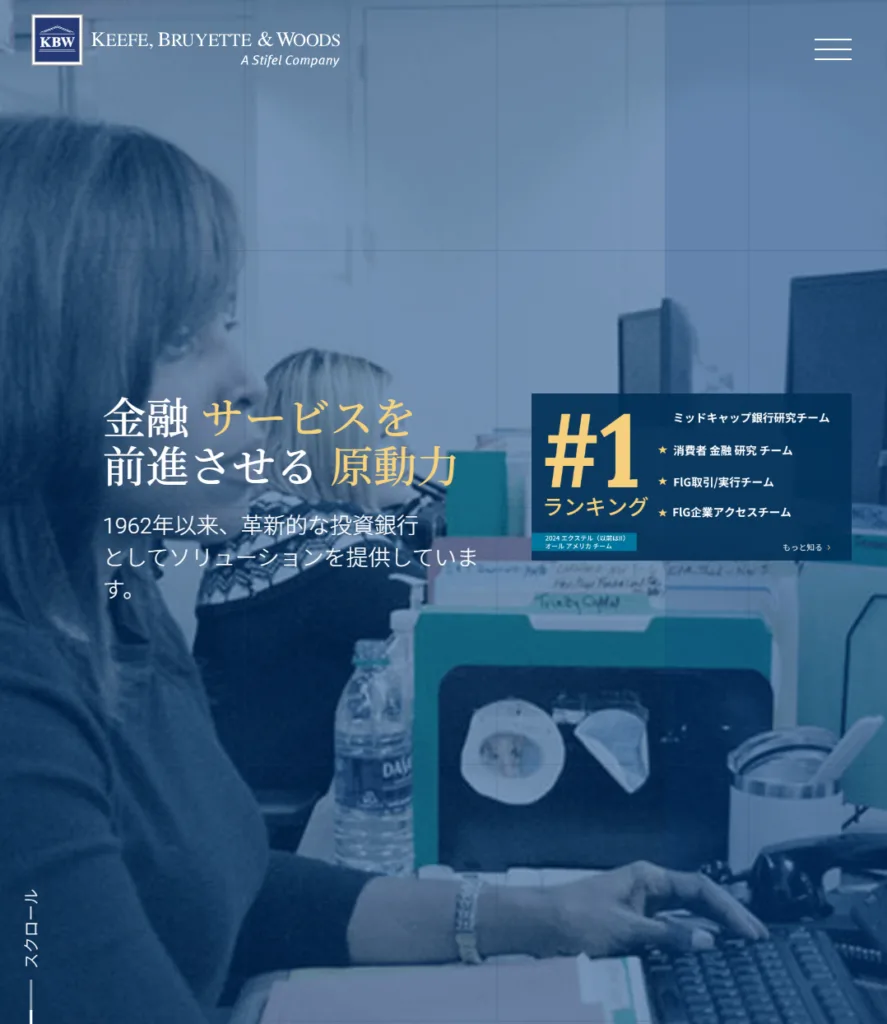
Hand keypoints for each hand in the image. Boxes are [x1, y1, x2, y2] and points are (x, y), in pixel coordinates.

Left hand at [535, 861, 767, 957]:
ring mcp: (641, 907)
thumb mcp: (625, 930)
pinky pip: (669, 931)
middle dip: (728, 917)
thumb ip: (667, 935)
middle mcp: (647, 888)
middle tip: (758, 939)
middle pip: (698, 899)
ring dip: (712, 929)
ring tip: (742, 948)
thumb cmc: (577, 919)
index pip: (700, 888)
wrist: (538, 926)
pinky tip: (704, 955)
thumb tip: (709, 940)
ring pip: (686, 915)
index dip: (730, 909)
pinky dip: (689, 941)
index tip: (753, 932)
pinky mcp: (632, 926)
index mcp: (648, 877)